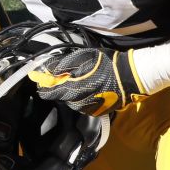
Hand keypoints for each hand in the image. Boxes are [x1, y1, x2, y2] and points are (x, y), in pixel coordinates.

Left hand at [28, 47, 144, 116]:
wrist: (129, 77)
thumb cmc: (105, 64)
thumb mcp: (81, 58)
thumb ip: (62, 65)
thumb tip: (47, 69)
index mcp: (71, 90)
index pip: (48, 93)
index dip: (43, 86)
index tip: (40, 80)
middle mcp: (77, 103)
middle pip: (60, 97)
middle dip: (61, 87)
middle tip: (68, 76)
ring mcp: (88, 109)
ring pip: (72, 101)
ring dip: (72, 92)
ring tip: (82, 80)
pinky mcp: (97, 112)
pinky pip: (83, 105)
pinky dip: (83, 97)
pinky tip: (91, 88)